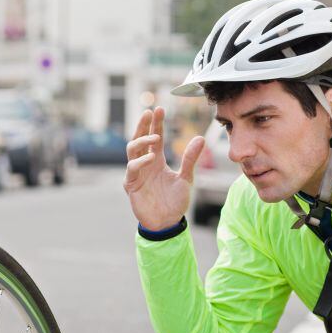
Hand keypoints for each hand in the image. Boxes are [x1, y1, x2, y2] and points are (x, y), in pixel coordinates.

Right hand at [123, 107, 205, 230]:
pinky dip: (140, 162)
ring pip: (132, 150)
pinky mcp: (131, 185)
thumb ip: (190, 159)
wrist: (167, 223)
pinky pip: (132, 168)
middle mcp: (145, 163)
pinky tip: (151, 158)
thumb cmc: (175, 201)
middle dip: (143, 125)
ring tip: (156, 137)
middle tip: (149, 112)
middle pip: (139, 138)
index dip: (156, 124)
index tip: (159, 109)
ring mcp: (136, 173)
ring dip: (141, 140)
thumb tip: (200, 137)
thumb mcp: (186, 178)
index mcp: (156, 160)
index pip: (154, 137)